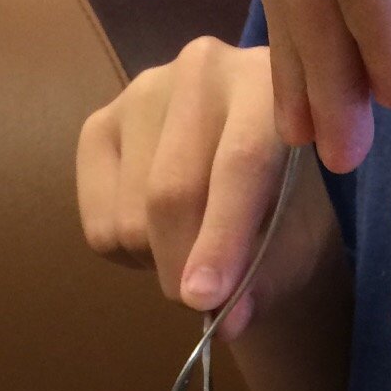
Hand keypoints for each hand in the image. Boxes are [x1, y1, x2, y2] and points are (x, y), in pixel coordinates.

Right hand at [77, 40, 343, 341]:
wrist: (246, 185)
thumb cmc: (283, 212)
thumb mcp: (293, 244)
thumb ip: (265, 277)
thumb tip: (226, 322)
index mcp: (267, 83)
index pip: (238, 163)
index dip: (221, 238)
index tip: (206, 301)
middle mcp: (200, 69)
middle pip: (172, 191)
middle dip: (183, 267)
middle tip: (203, 303)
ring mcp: (141, 91)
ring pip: (132, 216)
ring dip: (158, 262)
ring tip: (190, 245)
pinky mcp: (98, 126)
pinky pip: (100, 226)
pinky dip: (129, 255)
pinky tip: (157, 232)